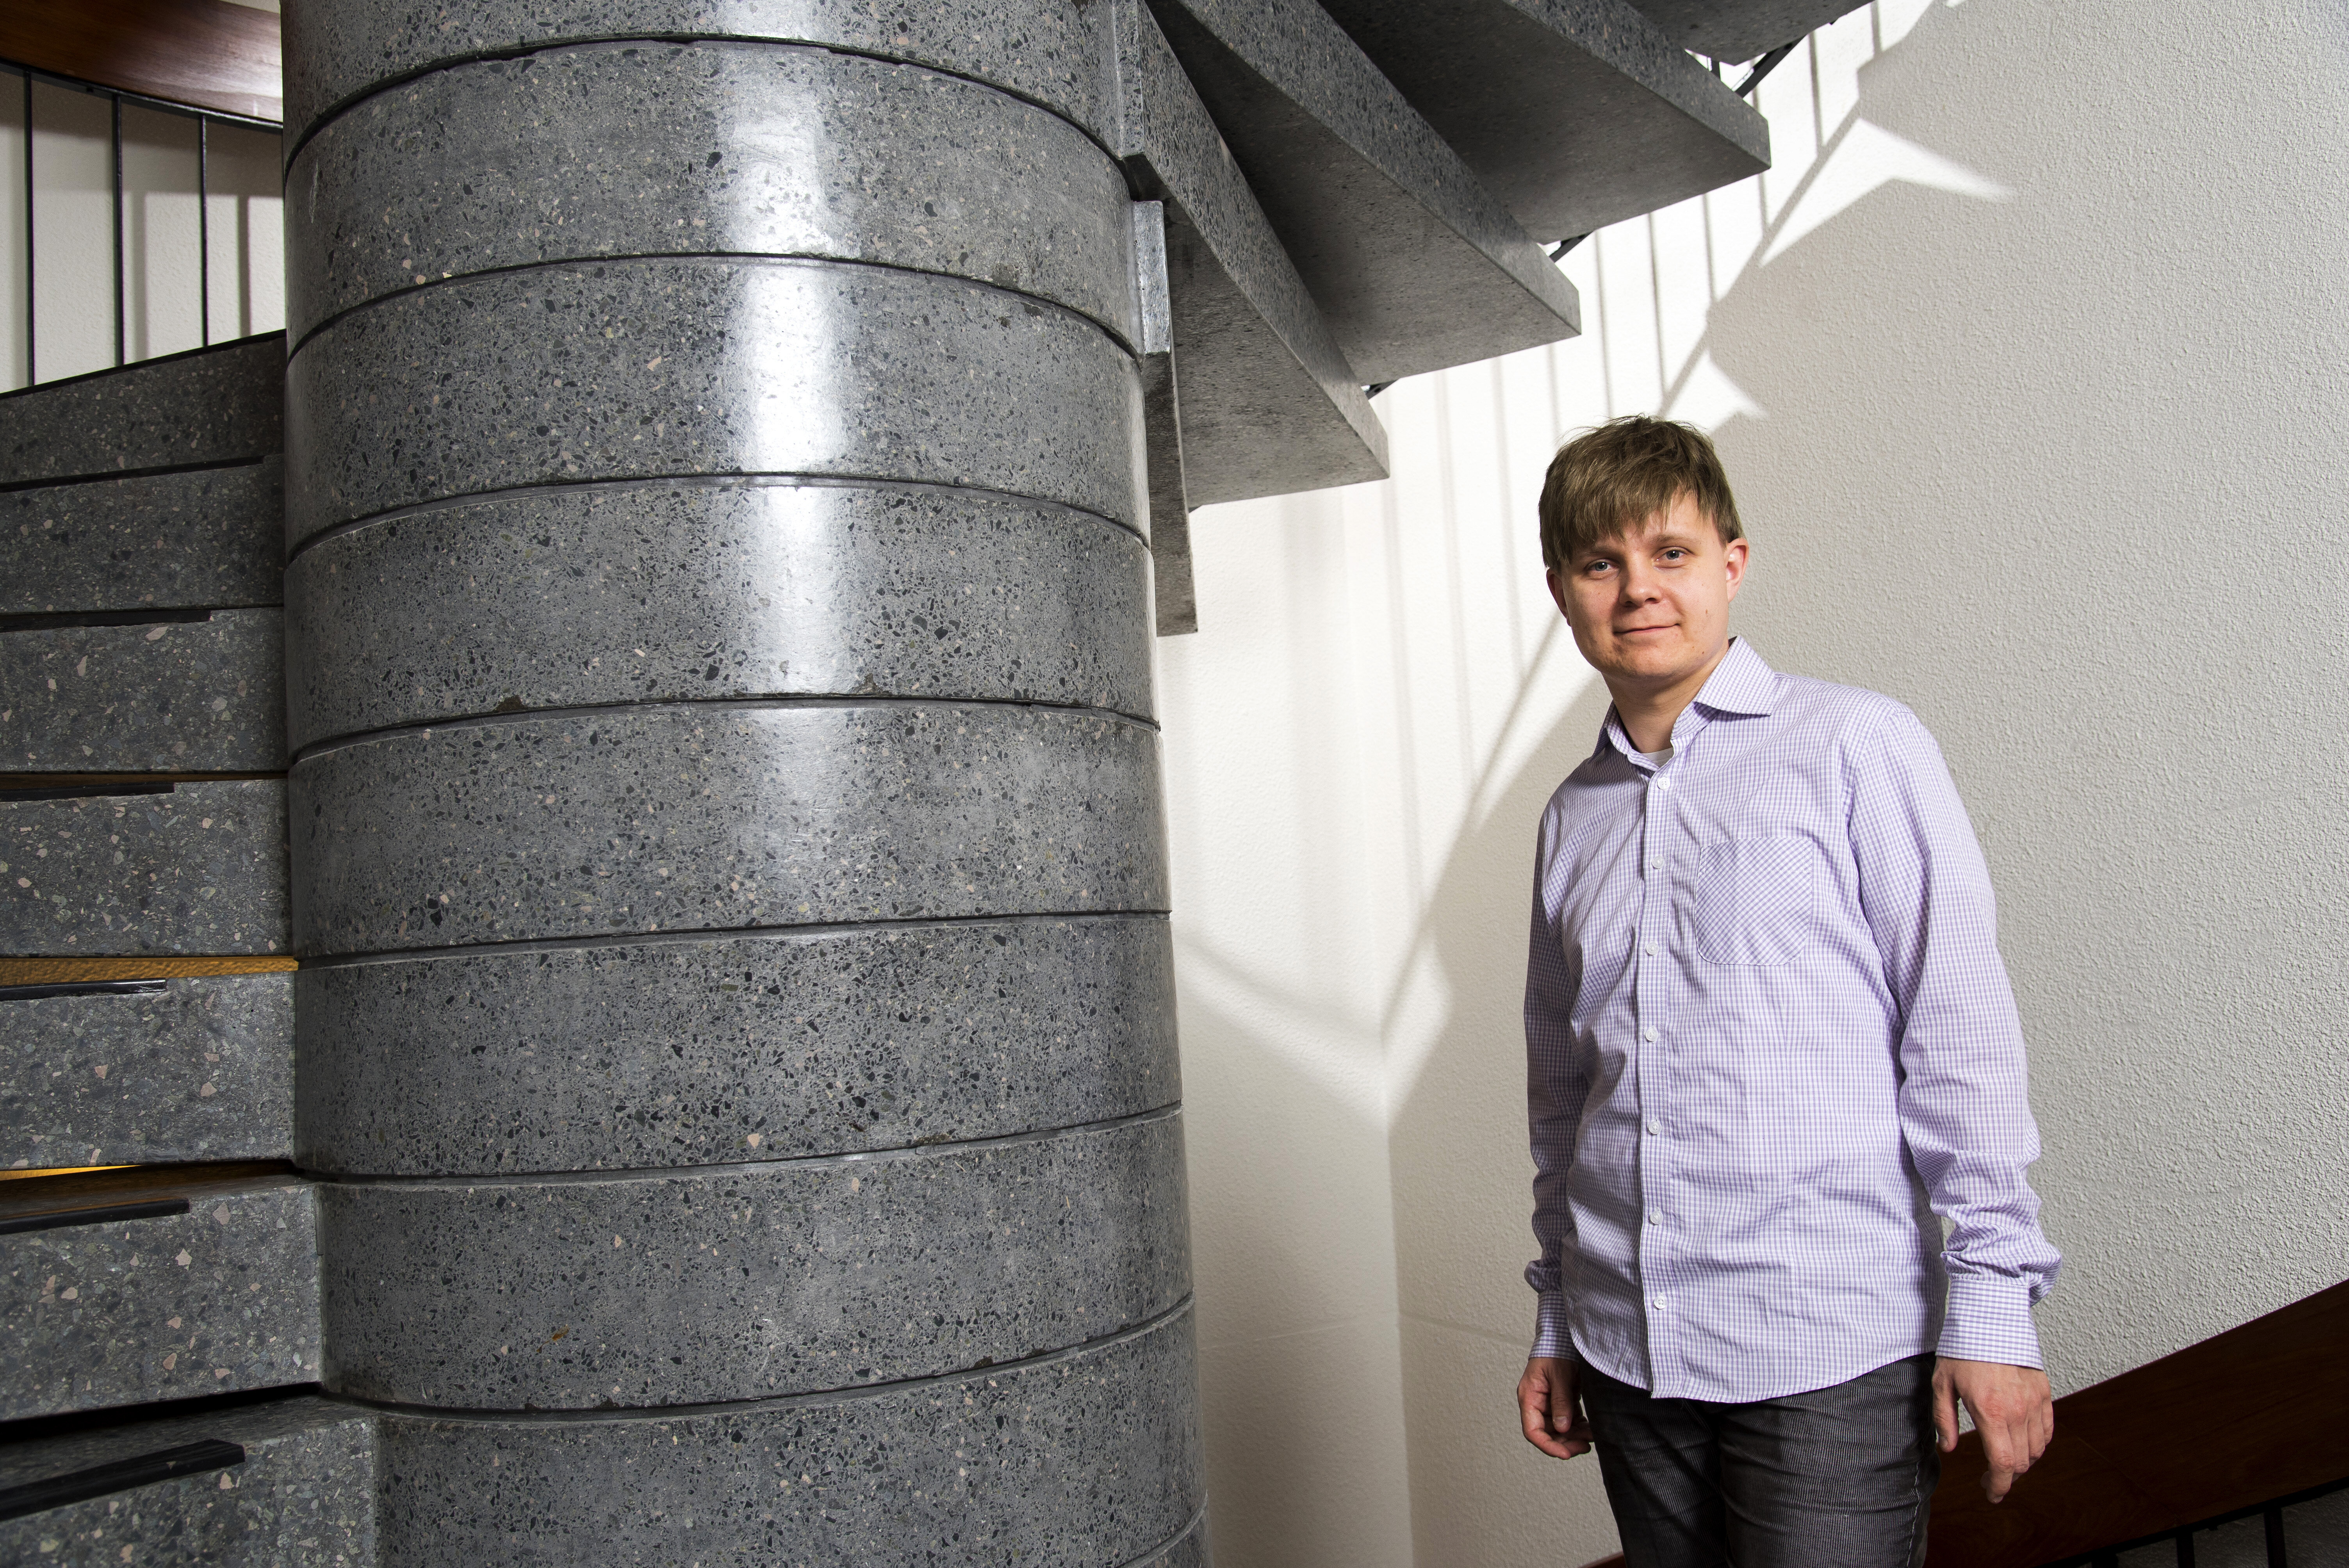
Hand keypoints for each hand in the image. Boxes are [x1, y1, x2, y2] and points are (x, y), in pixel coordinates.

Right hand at [1518, 1356, 1593, 1459]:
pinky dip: (1579, 1428)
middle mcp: (1537, 1404)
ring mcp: (1549, 1404)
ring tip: (1591, 1436)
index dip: (1548, 1445)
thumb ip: (1561, 1401)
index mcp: (1529, 1397)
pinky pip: (1569, 1421)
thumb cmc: (1556, 1350)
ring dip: (1574, 1437)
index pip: (1532, 1430)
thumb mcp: (1559, 1375)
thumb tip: (1562, 1428)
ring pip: (1559, 1430)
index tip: (1565, 1453)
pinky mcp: (1562, 1402)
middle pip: (1547, 1434)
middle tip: (1584, 1447)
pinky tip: (1590, 1429)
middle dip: (1565, 1443)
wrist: (1564, 1337)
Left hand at [1933, 1357, 2052, 1502]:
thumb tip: (1948, 1447)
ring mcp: (2034, 1402)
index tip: (1992, 1494)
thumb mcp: (1942, 1383)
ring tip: (2006, 1462)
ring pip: (2037, 1450)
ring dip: (2023, 1463)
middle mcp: (2018, 1411)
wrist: (1990, 1319)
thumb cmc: (1963, 1348)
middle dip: (2007, 1477)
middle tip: (1992, 1479)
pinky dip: (2038, 1444)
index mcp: (1991, 1411)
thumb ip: (1945, 1419)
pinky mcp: (2044, 1392)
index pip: (2003, 1463)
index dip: (1999, 1486)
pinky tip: (2024, 1445)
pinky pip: (2047, 1430)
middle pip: (2021, 1462)